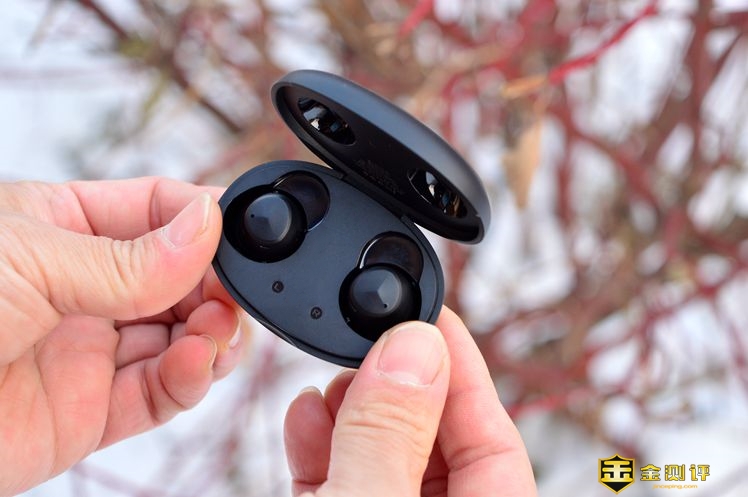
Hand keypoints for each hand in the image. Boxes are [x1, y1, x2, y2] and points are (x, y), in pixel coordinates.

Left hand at [0, 177, 246, 495]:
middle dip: (216, 284)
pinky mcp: (90, 411)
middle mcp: (84, 287)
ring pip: (181, 337)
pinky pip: (160, 392)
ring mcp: (90, 349)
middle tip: (234, 294)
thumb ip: (129, 256)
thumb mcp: (30, 258)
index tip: (241, 231)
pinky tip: (195, 364)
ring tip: (215, 332)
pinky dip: (190, 379)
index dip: (203, 219)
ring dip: (212, 334)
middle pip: (180, 278)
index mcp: (64, 227)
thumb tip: (207, 225)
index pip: (157, 210)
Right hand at [284, 307, 536, 496]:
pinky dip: (321, 445)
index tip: (429, 316)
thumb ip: (390, 435)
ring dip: (352, 410)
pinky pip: (344, 478)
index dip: (462, 368)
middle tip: (368, 345)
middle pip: (435, 440)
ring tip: (327, 384)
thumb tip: (412, 349)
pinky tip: (306, 416)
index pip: (496, 440)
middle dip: (394, 385)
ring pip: (385, 455)